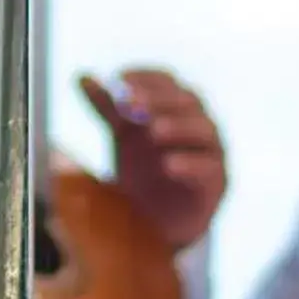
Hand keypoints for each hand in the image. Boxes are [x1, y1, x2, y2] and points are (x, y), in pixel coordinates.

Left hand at [79, 69, 226, 248]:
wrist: (156, 222)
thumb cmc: (143, 170)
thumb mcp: (122, 136)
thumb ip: (107, 107)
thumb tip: (81, 76)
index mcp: (177, 107)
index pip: (167, 81)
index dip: (145, 77)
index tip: (119, 78)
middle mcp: (199, 124)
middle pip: (187, 100)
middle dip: (157, 99)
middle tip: (128, 102)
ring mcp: (212, 152)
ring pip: (204, 130)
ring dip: (179, 126)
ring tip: (153, 129)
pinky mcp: (217, 182)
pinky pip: (209, 169)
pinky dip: (190, 164)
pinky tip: (168, 165)